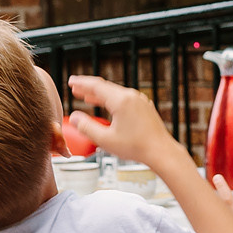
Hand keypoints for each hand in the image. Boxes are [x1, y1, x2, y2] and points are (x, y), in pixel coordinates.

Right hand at [65, 75, 180, 162]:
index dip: (81, 83)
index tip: (71, 81)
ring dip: (100, 94)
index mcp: (121, 101)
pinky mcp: (144, 107)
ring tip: (87, 97)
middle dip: (89, 88)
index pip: (96, 86)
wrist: (160, 151)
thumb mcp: (105, 140)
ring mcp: (139, 100)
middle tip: (75, 87)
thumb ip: (86, 128)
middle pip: (105, 87)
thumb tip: (75, 118)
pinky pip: (124, 98)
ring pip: (115, 92)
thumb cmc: (136, 147)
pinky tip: (107, 106)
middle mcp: (131, 96)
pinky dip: (112, 99)